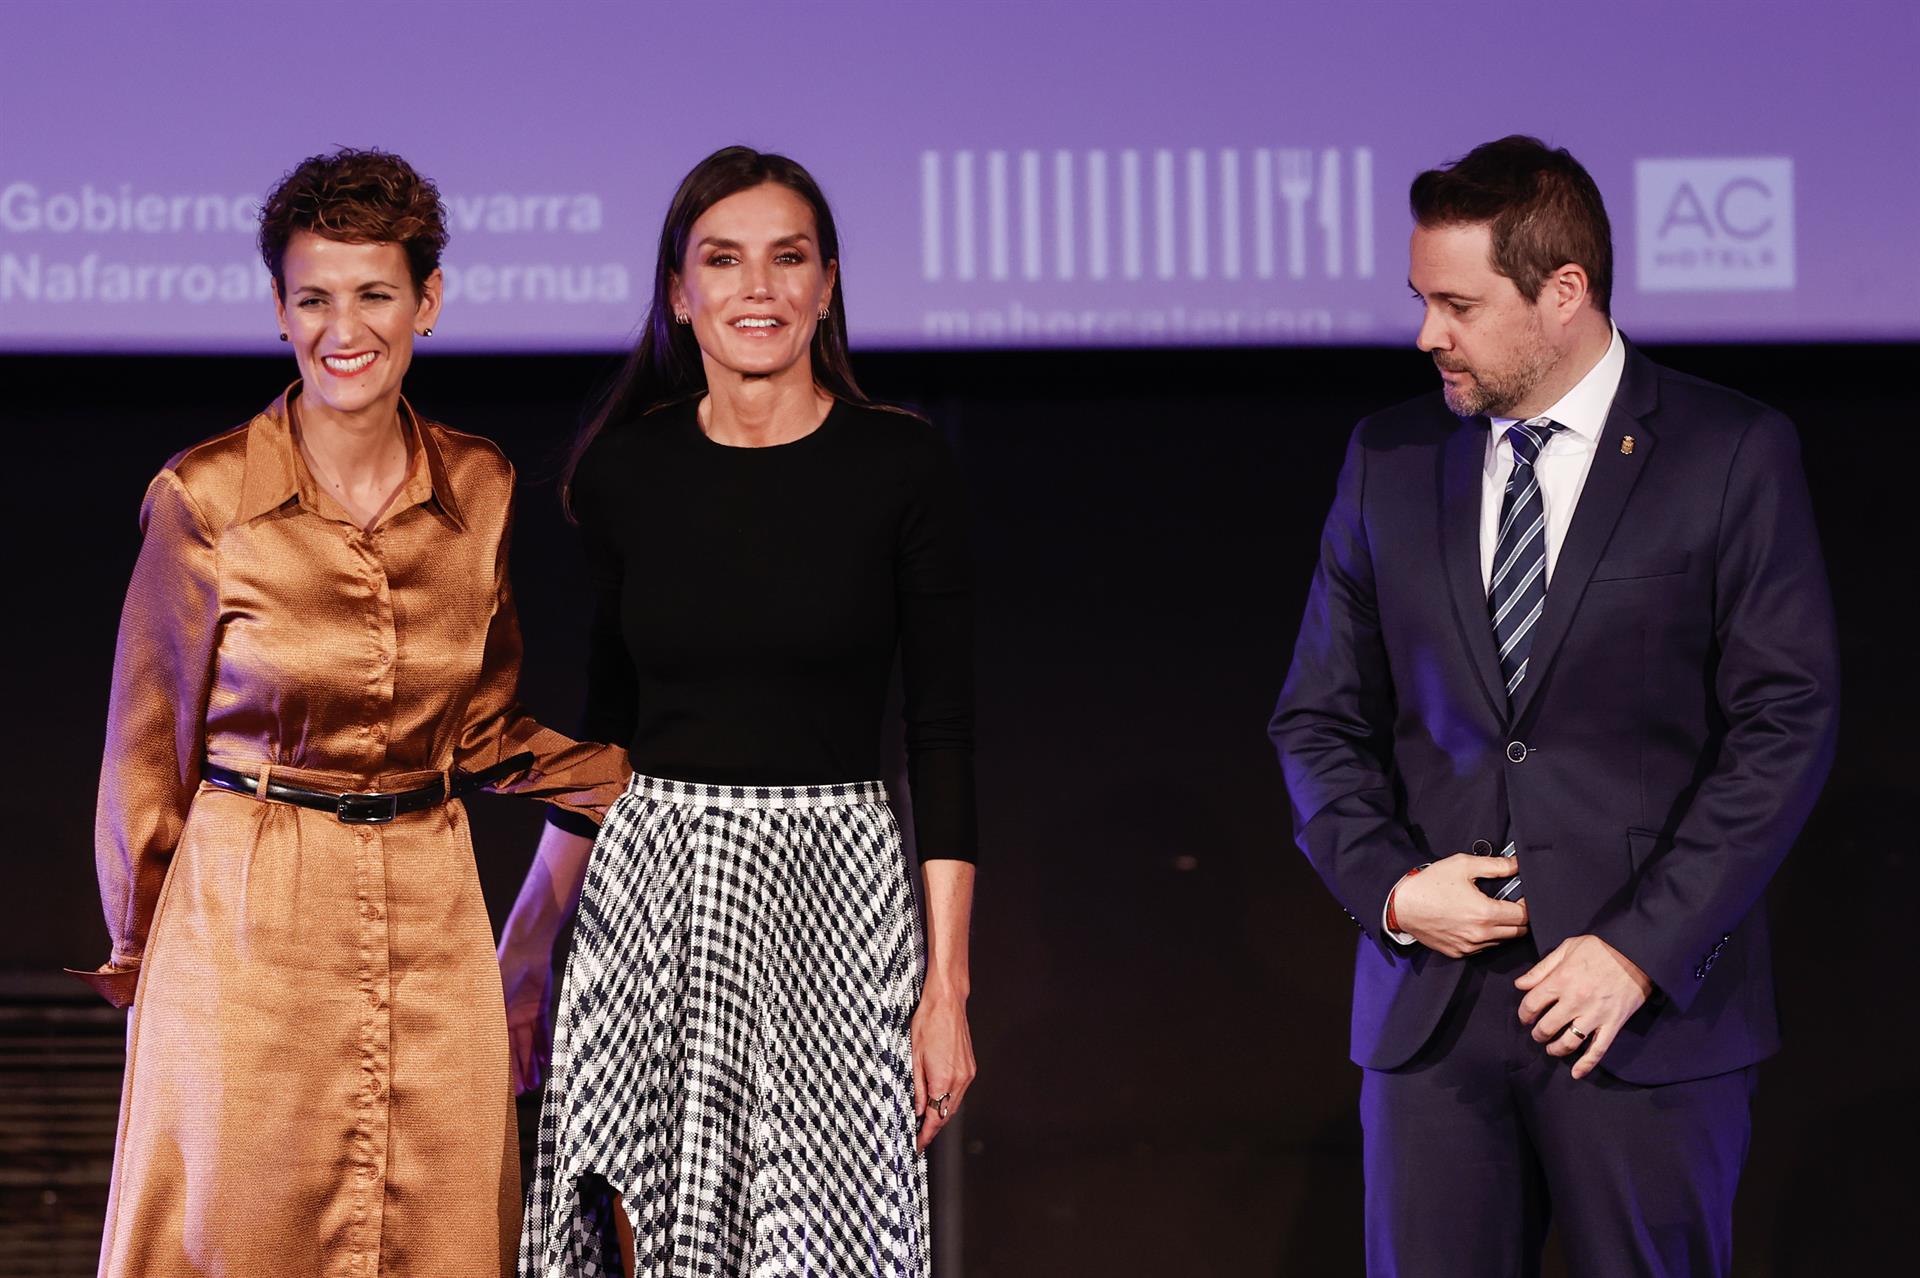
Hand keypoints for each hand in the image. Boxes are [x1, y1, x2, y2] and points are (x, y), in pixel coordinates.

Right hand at [498, 942, 554, 1094]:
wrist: (526, 949)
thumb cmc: (503, 971)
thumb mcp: (492, 997)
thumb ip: (485, 1019)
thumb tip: (469, 1041)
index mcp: (493, 1018)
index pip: (495, 1048)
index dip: (498, 1067)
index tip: (498, 1086)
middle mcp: (508, 1019)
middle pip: (513, 1051)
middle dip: (516, 1072)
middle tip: (520, 1093)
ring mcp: (524, 1014)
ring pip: (529, 1045)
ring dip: (531, 1064)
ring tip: (534, 1084)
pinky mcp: (541, 1007)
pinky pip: (543, 1031)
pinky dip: (544, 1046)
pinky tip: (547, 1063)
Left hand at [910, 981, 975, 1151]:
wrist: (946, 1003)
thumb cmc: (928, 1022)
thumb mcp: (914, 1057)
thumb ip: (917, 1087)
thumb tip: (918, 1109)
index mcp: (944, 1079)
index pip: (935, 1118)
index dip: (926, 1135)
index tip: (918, 1144)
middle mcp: (960, 1079)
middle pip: (947, 1114)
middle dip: (934, 1128)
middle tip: (919, 1136)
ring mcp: (968, 1073)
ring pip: (955, 1104)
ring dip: (942, 1114)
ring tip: (926, 1120)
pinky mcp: (970, 1066)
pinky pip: (960, 1091)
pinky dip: (949, 1100)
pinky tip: (939, 1099)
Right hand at [1390, 853, 1529, 957]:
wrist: (1401, 905)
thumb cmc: (1430, 884)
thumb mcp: (1463, 865)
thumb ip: (1496, 865)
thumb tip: (1518, 864)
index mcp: (1485, 913)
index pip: (1523, 916)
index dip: (1527, 904)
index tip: (1522, 895)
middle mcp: (1480, 935)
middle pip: (1518, 932)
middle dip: (1519, 918)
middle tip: (1511, 903)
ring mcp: (1469, 947)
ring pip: (1502, 941)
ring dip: (1504, 929)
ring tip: (1493, 912)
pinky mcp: (1459, 953)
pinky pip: (1483, 948)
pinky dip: (1487, 937)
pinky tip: (1476, 922)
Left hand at [1516, 934, 1652, 1079]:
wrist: (1638, 952)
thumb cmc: (1601, 947)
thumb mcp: (1567, 948)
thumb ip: (1541, 969)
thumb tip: (1520, 985)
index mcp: (1561, 981)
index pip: (1531, 1004)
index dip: (1524, 1013)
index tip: (1526, 1016)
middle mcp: (1575, 1001)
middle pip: (1546, 1027)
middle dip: (1538, 1033)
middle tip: (1538, 1033)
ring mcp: (1595, 1015)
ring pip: (1568, 1042)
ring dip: (1555, 1049)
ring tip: (1551, 1048)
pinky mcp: (1613, 1024)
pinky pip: (1598, 1050)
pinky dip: (1586, 1065)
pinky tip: (1576, 1073)